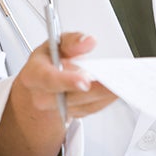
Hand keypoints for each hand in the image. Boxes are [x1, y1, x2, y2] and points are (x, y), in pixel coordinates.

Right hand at [0, 32, 115, 155]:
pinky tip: (116, 89)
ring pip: (84, 106)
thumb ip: (72, 41)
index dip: (67, 81)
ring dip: (104, 96)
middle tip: (113, 83)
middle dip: (94, 91)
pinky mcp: (73, 113)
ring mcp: (58, 108)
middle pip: (69, 98)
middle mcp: (43, 96)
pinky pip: (91, 109)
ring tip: (121, 83)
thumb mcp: (57, 43)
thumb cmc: (50, 60)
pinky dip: (105, 99)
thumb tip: (88, 41)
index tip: (85, 81)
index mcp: (34, 74)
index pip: (48, 79)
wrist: (43, 80)